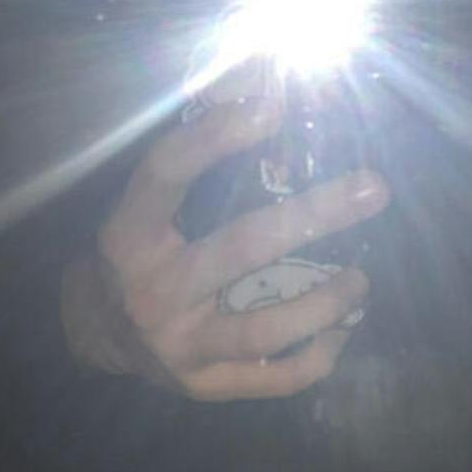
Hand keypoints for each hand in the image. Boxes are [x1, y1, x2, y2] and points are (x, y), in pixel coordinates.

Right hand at [64, 94, 389, 400]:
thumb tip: (258, 85)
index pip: (167, 172)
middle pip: (241, 248)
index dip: (216, 136)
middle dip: (315, 215)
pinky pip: (274, 378)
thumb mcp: (144, 206)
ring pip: (265, 328)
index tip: (273, 105)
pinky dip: (317, 356)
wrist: (98, 333)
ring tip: (361, 280)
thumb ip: (193, 161)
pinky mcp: (203, 385)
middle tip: (373, 188)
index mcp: (130, 234)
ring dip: (326, 303)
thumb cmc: (138, 253)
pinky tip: (340, 333)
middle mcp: (153, 290)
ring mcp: (179, 344)